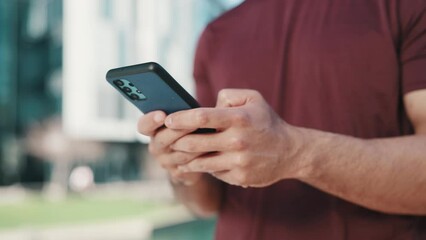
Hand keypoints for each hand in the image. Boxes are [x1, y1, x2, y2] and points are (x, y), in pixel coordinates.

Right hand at [137, 111, 204, 185]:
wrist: (194, 156)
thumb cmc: (189, 129)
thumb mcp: (183, 119)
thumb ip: (181, 112)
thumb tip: (190, 104)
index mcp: (152, 130)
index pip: (144, 125)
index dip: (150, 120)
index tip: (161, 115)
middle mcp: (156, 146)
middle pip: (163, 139)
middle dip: (179, 130)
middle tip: (195, 122)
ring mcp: (166, 161)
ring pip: (179, 153)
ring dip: (195, 144)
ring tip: (210, 135)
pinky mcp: (178, 173)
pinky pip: (189, 166)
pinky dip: (201, 157)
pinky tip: (212, 149)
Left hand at [165, 89, 306, 187]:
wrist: (290, 152)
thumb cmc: (266, 122)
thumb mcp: (254, 99)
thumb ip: (228, 96)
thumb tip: (208, 105)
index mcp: (239, 118)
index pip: (202, 117)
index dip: (181, 118)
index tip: (168, 119)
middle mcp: (238, 141)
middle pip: (194, 142)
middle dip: (176, 141)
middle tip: (167, 139)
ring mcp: (238, 162)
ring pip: (199, 162)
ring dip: (185, 157)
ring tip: (176, 153)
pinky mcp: (239, 177)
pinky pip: (213, 172)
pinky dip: (204, 167)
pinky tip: (196, 163)